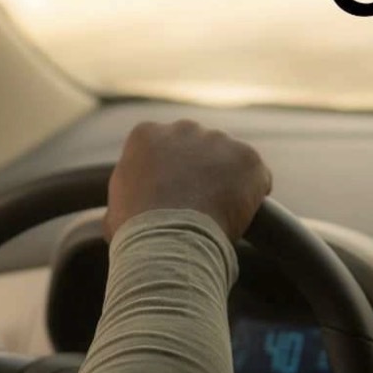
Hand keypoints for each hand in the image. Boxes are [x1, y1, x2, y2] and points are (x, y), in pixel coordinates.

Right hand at [105, 120, 271, 240]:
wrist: (169, 243)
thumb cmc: (136, 234)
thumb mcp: (115, 211)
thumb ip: (128, 198)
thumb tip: (126, 213)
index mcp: (147, 134)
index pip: (165, 148)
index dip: (172, 175)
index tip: (174, 197)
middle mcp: (183, 128)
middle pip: (199, 147)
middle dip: (202, 171)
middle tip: (200, 205)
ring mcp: (218, 140)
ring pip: (229, 160)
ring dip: (228, 182)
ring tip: (220, 215)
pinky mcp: (248, 158)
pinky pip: (257, 176)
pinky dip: (253, 195)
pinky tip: (241, 217)